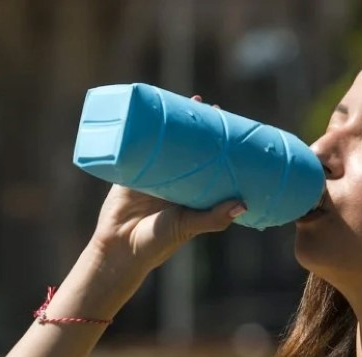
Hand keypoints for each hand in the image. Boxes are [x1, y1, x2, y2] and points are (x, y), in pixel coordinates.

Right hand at [89, 95, 244, 273]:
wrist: (119, 250)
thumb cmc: (157, 244)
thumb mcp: (187, 227)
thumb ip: (213, 219)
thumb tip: (242, 204)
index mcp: (192, 193)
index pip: (210, 163)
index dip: (219, 145)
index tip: (231, 126)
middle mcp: (174, 181)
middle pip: (189, 147)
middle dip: (197, 126)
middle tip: (209, 107)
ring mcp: (152, 173)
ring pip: (165, 142)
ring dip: (173, 122)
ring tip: (186, 102)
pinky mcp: (130, 170)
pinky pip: (138, 146)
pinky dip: (143, 130)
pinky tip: (150, 112)